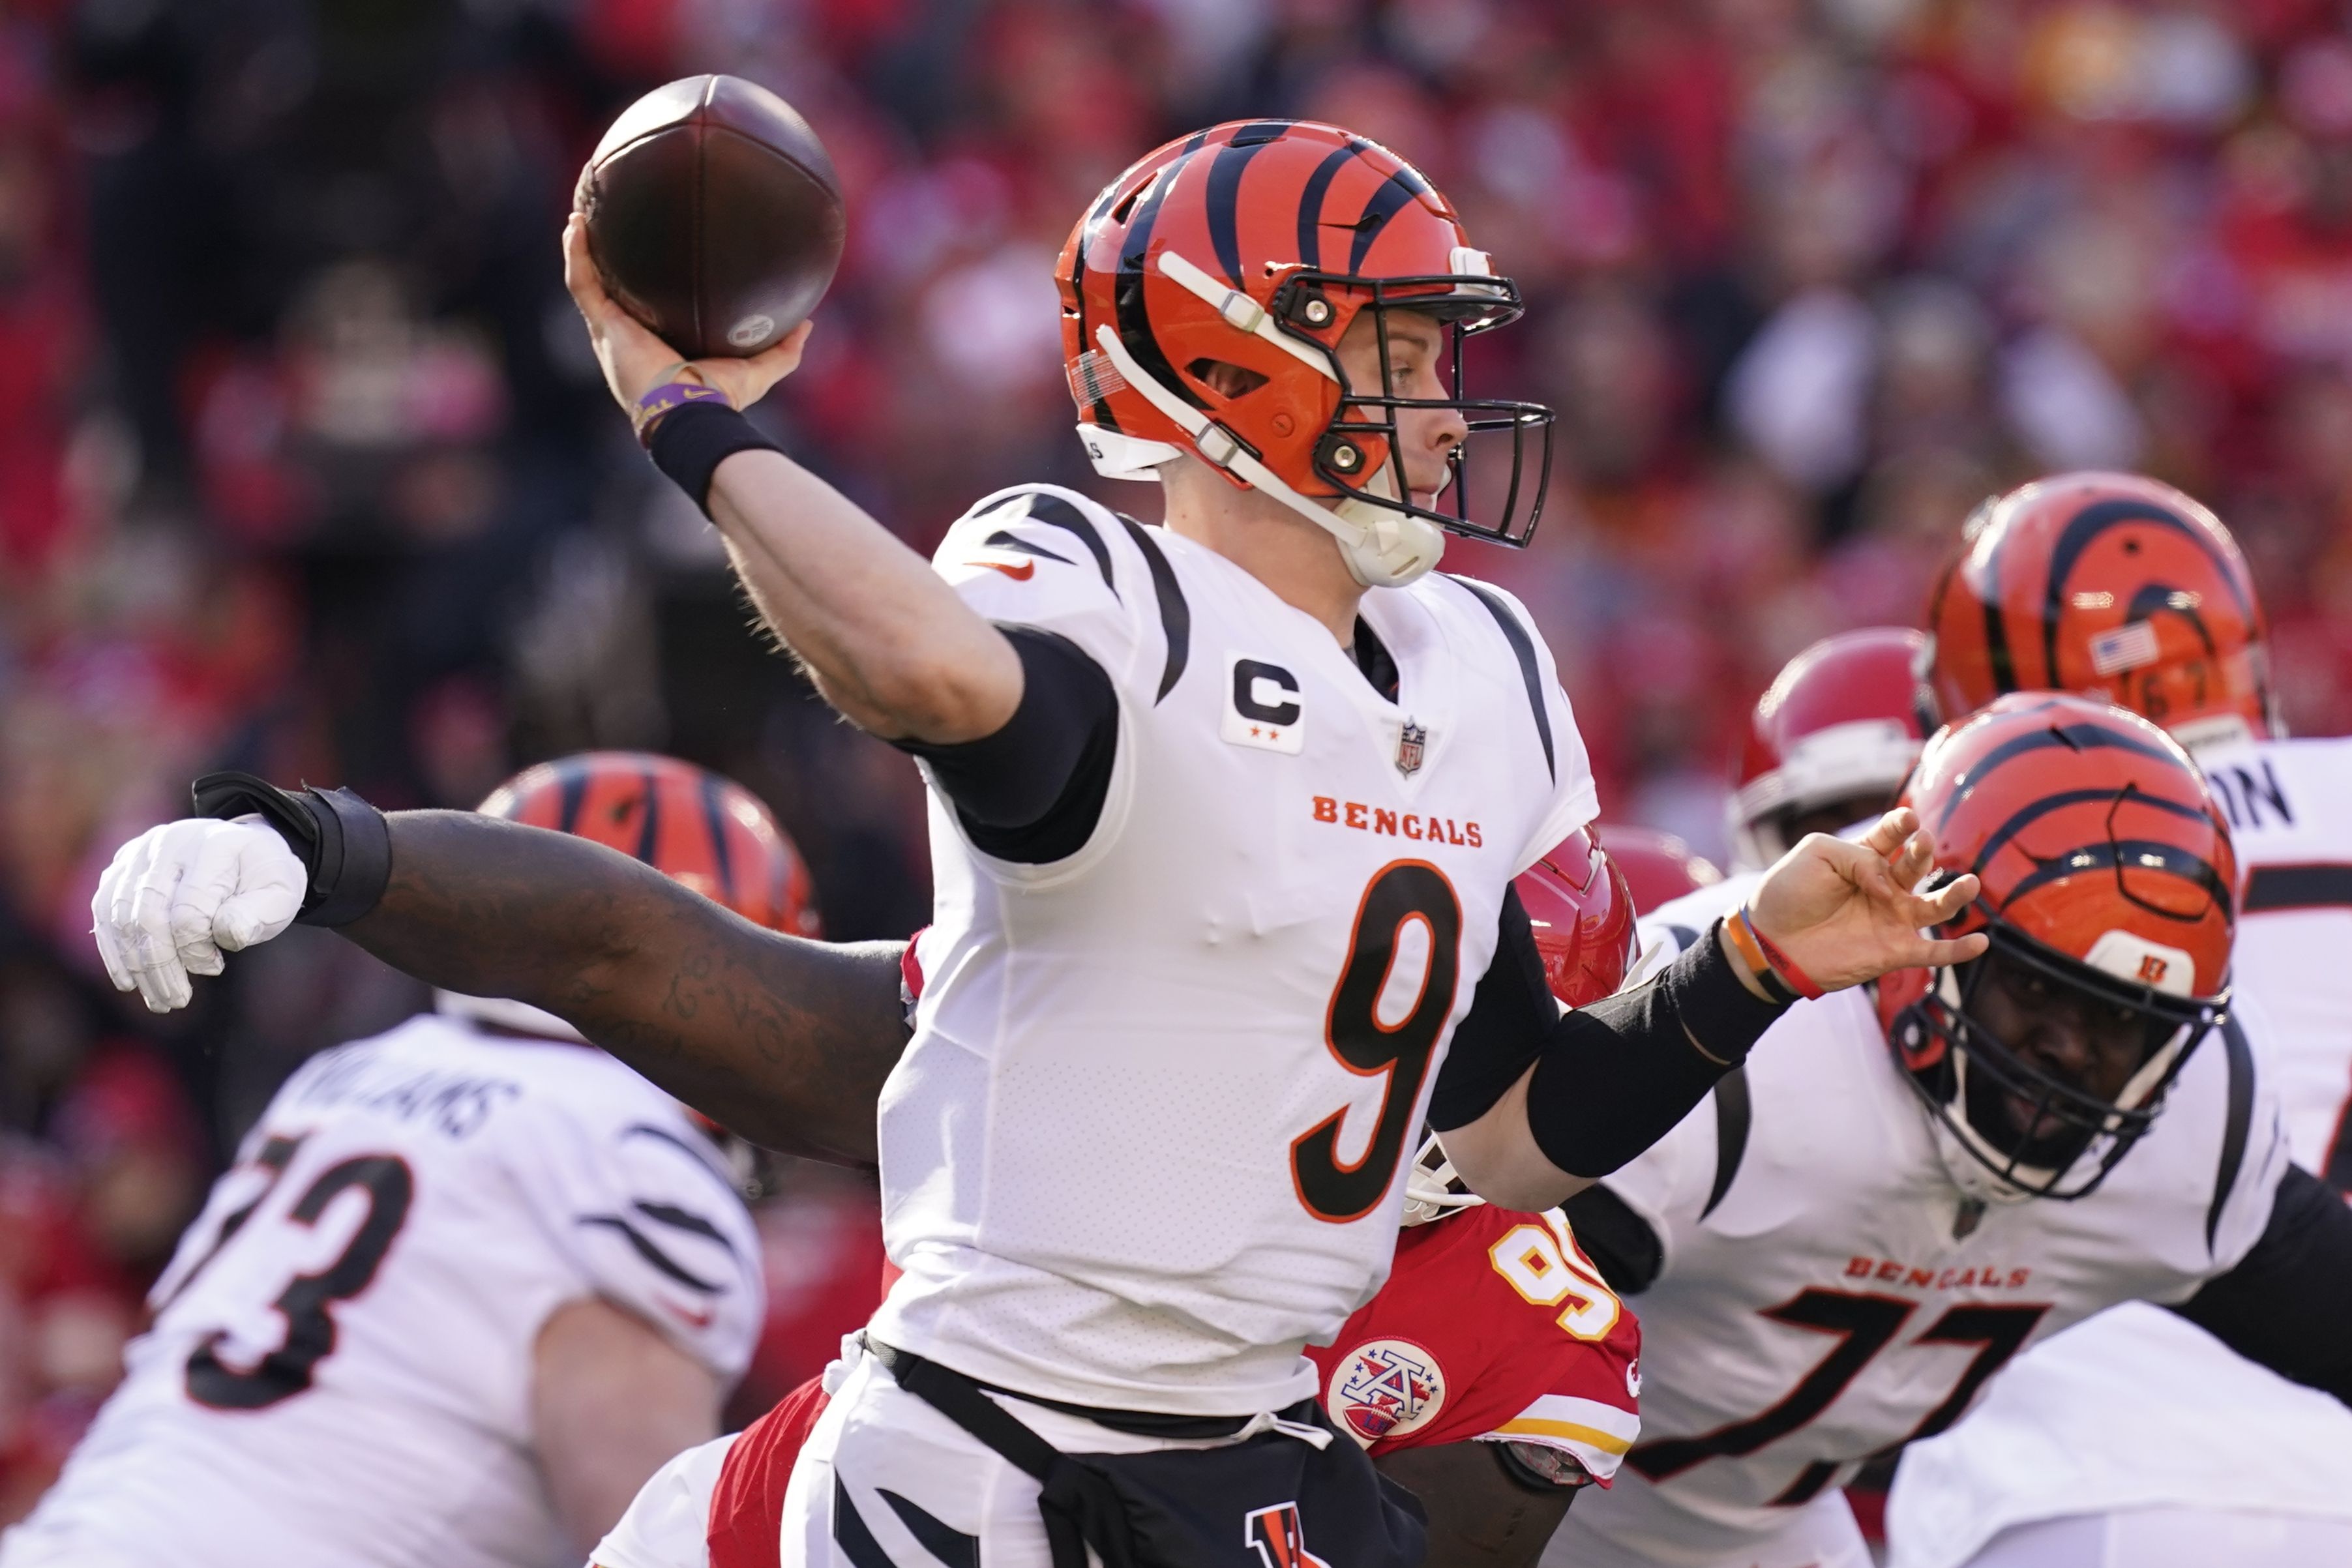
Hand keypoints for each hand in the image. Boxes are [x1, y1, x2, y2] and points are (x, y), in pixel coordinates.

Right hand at [92, 819, 305, 1012]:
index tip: (216, 968)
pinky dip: (113, 951)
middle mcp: (168, 843)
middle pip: (149, 915)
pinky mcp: (119, 869)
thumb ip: (258, 914)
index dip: (197, 949)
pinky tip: (128, 981)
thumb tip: (228, 934)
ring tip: (159, 999)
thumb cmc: (261, 879)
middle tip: (176, 1001)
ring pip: (120, 917)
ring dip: (135, 966)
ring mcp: (138, 853)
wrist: (243, 850)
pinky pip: (103, 912)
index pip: (189, 910)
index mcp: (212, 846)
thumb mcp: (280, 894)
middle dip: (160, 966)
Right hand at [561, 211, 813, 414]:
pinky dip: (576, 254)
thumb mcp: (758, 371)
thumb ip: (783, 350)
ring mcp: (612, 333)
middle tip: (606, 230)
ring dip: (581, 250)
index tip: (649, 260)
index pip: (644, 313)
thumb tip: (807, 324)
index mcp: (655, 349)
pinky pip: (582, 283)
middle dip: (604, 264)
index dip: (640, 289)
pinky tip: (576, 225)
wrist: (691, 413)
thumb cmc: (719, 400)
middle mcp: (628, 340)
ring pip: (588, 283)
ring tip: (579, 217)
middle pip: (610, 295)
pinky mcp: (603, 326)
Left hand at [1744, 808, 1986, 992]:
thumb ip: (1858, 858)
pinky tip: (1981, 943)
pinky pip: (1932, 952)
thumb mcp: (1817, 855)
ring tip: (1970, 883)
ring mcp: (1892, 919)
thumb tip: (1890, 887)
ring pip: (1935, 905)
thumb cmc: (1788, 893)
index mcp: (1865, 858)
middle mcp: (1885, 887)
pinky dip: (1959, 950)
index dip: (1903, 826)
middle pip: (1916, 866)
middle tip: (1922, 843)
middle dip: (1922, 853)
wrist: (1768, 940)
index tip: (1909, 820)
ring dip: (1956, 895)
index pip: (1893, 835)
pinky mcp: (1893, 951)